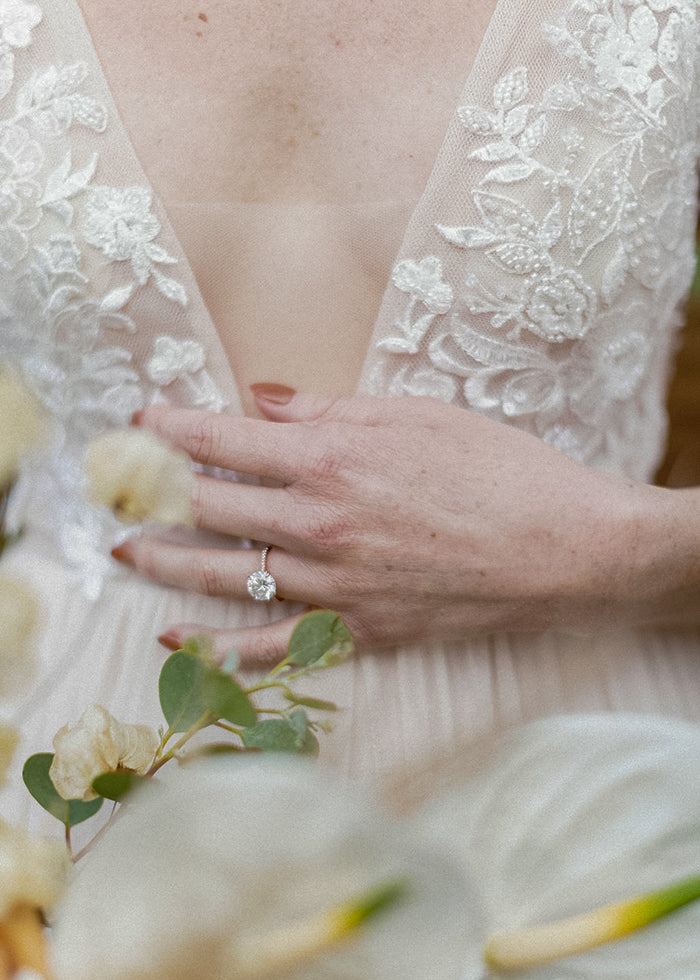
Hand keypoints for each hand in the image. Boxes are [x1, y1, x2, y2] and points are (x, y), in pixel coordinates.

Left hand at [115, 390, 661, 664]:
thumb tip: (261, 402)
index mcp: (332, 459)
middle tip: (117, 482)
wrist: (566, 550)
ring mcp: (335, 584)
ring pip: (225, 574)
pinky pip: (272, 643)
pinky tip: (176, 639)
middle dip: (152, 488)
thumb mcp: (417, 415)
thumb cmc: (502, 471)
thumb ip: (328, 412)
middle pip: (210, 506)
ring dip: (165, 561)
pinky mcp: (358, 630)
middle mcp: (320, 523)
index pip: (224, 440)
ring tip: (124, 550)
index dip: (174, 426)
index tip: (143, 419)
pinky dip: (219, 646)